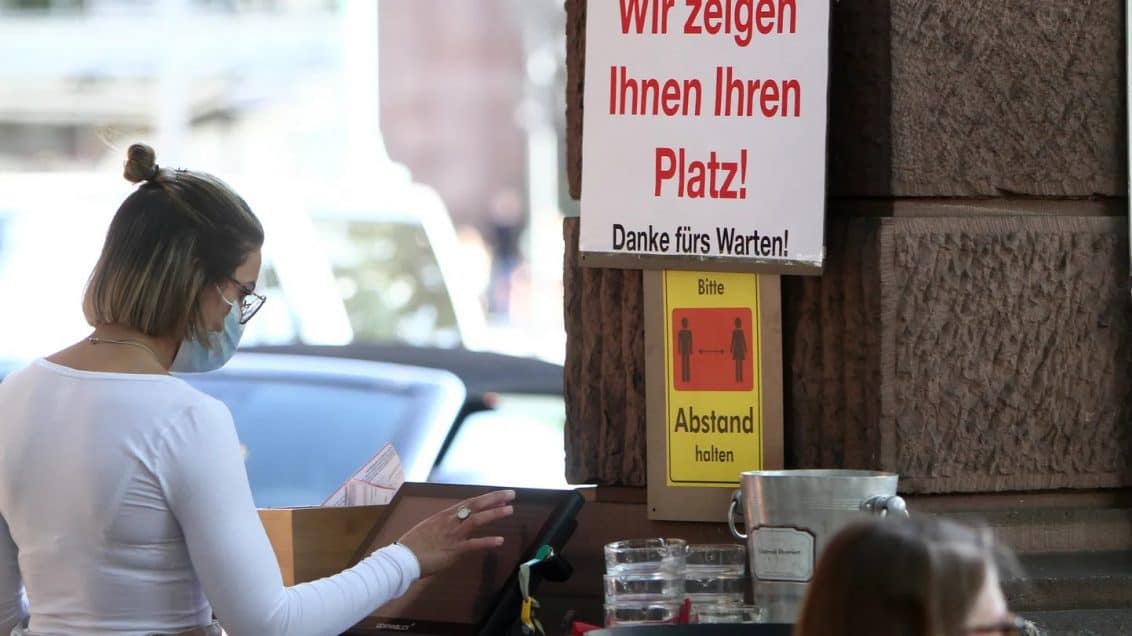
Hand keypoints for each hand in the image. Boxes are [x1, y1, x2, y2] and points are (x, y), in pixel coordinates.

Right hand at [396, 489, 515, 576]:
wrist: (402, 558)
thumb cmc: (413, 545)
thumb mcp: (429, 528)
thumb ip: (443, 525)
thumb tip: (452, 524)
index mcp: (445, 515)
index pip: (469, 503)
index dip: (486, 498)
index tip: (501, 495)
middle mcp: (450, 521)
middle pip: (475, 505)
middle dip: (494, 499)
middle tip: (511, 494)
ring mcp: (452, 534)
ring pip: (476, 520)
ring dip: (494, 514)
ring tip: (510, 510)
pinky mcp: (453, 550)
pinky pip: (473, 544)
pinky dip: (487, 541)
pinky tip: (500, 540)